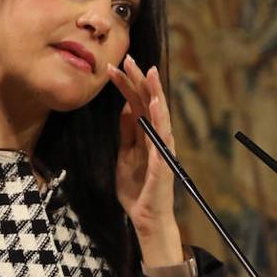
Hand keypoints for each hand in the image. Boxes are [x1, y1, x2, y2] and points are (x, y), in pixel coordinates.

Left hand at [108, 55, 183, 266]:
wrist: (146, 218)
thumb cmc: (137, 189)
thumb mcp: (125, 156)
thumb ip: (127, 133)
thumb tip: (125, 108)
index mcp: (145, 135)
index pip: (135, 103)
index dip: (125, 85)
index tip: (113, 67)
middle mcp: (156, 137)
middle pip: (148, 103)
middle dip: (138, 80)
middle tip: (128, 58)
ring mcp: (162, 148)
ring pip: (159, 114)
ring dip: (153, 92)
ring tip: (148, 72)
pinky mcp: (163, 162)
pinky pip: (162, 136)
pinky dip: (159, 119)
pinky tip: (154, 104)